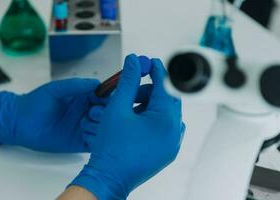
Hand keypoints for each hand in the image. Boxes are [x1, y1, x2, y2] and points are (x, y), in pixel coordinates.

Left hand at [0, 78, 100, 152]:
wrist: (19, 123)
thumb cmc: (36, 102)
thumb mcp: (55, 89)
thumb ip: (75, 85)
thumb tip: (97, 83)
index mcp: (85, 97)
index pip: (105, 97)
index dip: (108, 99)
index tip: (103, 101)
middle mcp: (88, 112)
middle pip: (108, 114)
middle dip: (104, 114)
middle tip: (92, 114)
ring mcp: (86, 128)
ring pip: (104, 129)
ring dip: (100, 128)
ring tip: (84, 125)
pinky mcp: (81, 142)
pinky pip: (95, 143)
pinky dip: (96, 141)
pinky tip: (84, 136)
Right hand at [70, 54, 184, 198]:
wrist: (108, 177)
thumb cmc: (112, 148)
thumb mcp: (117, 108)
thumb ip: (128, 81)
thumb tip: (134, 62)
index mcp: (165, 120)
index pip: (164, 85)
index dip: (156, 70)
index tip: (150, 62)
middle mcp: (174, 132)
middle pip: (166, 99)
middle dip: (149, 91)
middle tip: (132, 91)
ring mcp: (172, 144)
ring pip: (165, 114)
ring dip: (150, 106)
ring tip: (130, 110)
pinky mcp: (167, 151)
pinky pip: (166, 128)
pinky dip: (153, 120)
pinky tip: (136, 122)